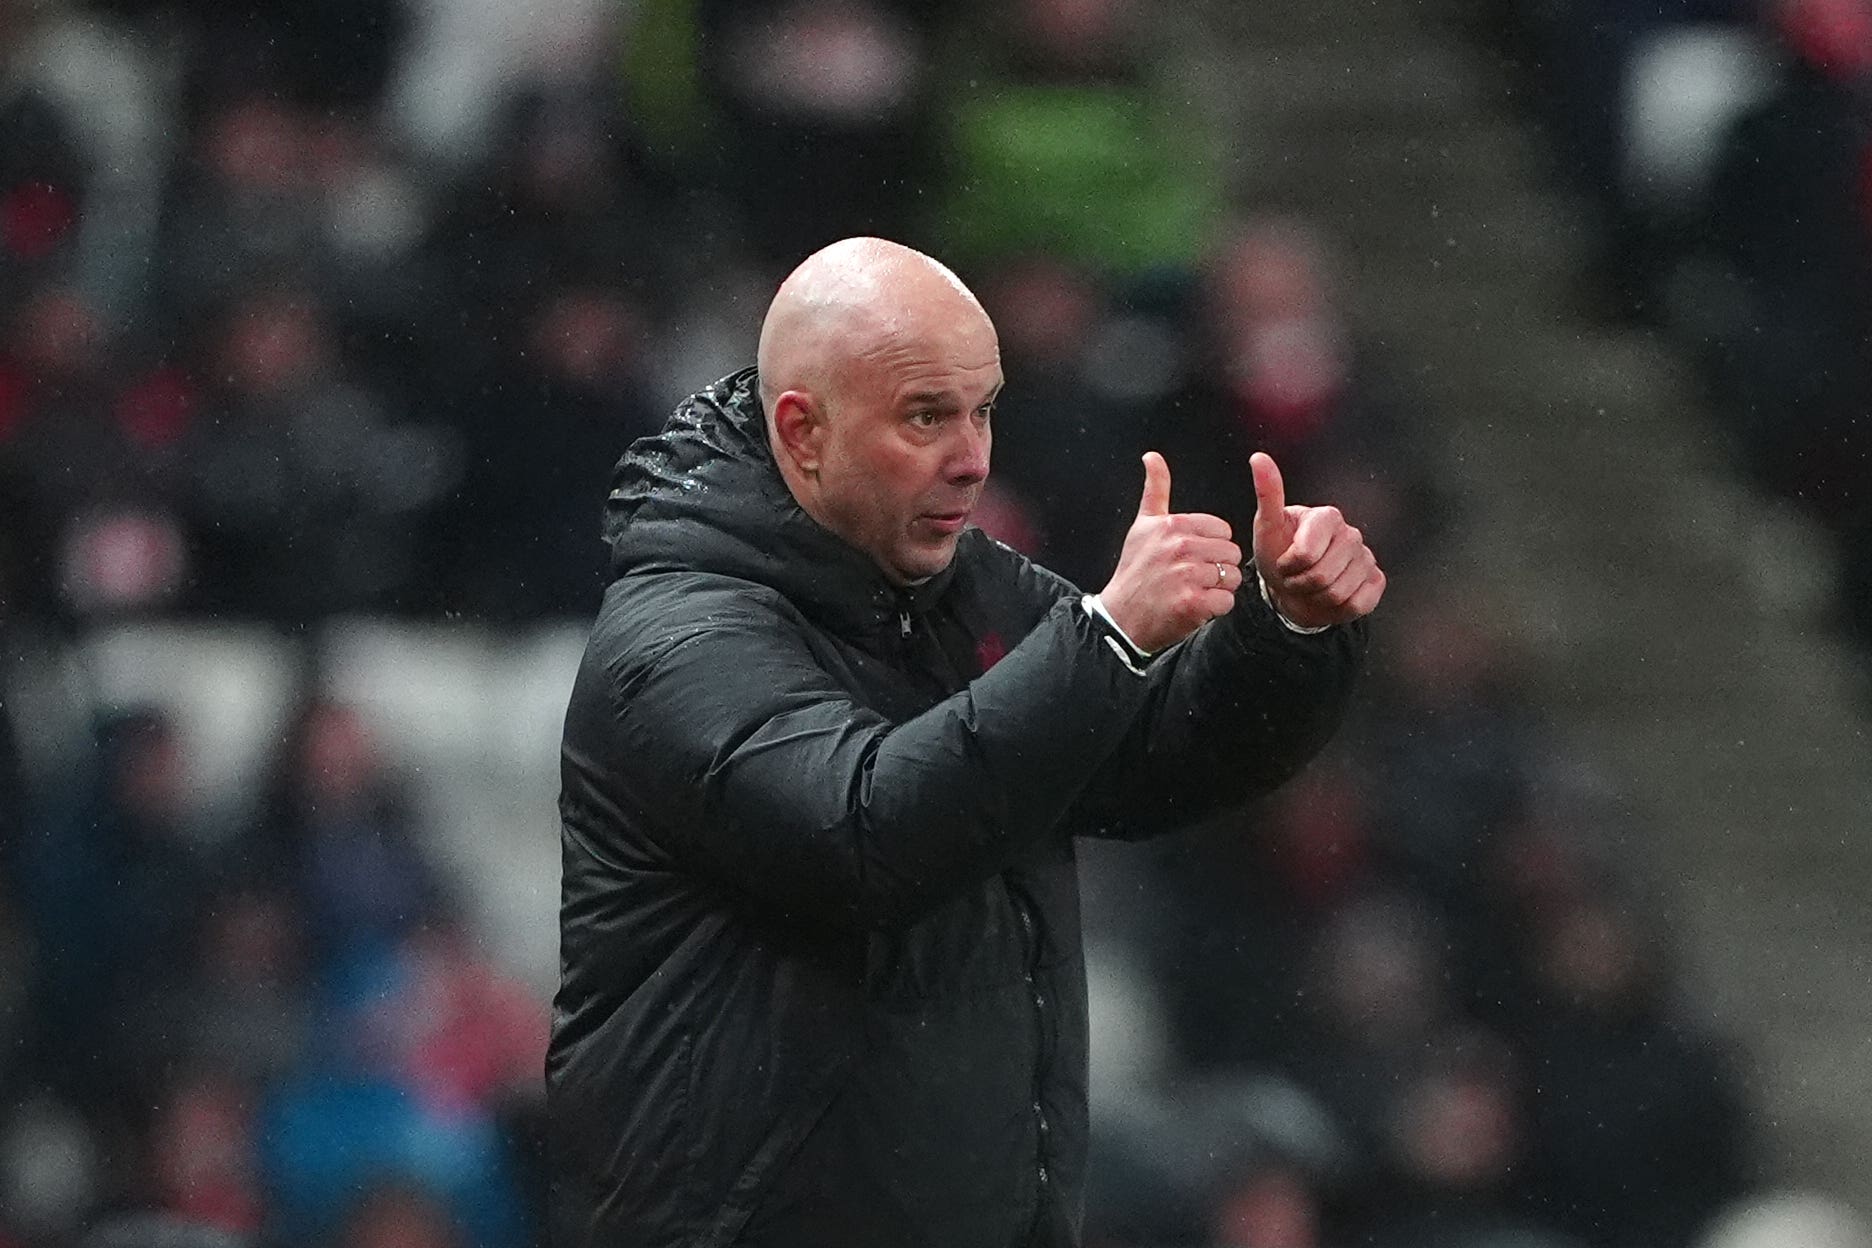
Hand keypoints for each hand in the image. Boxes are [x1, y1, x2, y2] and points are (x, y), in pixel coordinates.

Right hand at [1098, 452, 1242, 653]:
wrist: (1120, 617)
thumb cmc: (1134, 572)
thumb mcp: (1142, 526)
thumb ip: (1155, 490)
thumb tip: (1152, 456)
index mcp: (1173, 525)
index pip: (1223, 531)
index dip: (1211, 546)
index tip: (1191, 558)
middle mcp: (1180, 547)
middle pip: (1231, 553)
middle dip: (1218, 568)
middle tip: (1192, 579)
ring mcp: (1186, 575)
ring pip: (1232, 578)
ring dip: (1217, 589)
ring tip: (1192, 591)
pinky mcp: (1192, 603)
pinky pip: (1226, 601)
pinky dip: (1215, 608)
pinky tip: (1195, 606)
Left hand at [1250, 451, 1385, 628]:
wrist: (1289, 588)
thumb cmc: (1277, 554)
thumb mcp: (1267, 526)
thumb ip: (1267, 492)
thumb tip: (1258, 458)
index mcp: (1328, 517)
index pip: (1307, 553)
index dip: (1289, 565)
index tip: (1284, 561)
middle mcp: (1352, 534)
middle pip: (1323, 576)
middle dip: (1301, 583)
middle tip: (1295, 577)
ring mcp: (1367, 558)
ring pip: (1339, 593)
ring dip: (1316, 597)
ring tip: (1309, 586)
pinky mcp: (1376, 581)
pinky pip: (1358, 604)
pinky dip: (1338, 608)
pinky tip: (1329, 596)